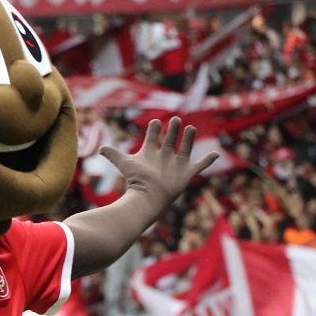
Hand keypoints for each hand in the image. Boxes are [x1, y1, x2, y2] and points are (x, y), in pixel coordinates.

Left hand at [99, 117, 218, 205]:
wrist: (149, 195)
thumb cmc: (136, 180)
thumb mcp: (124, 163)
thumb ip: (112, 154)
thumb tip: (99, 149)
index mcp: (150, 154)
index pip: (152, 138)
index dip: (154, 130)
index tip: (155, 122)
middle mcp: (163, 158)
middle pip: (169, 140)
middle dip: (172, 130)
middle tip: (175, 119)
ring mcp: (176, 165)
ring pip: (184, 148)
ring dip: (188, 138)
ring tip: (190, 127)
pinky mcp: (186, 173)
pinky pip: (200, 165)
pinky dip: (208, 161)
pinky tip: (216, 154)